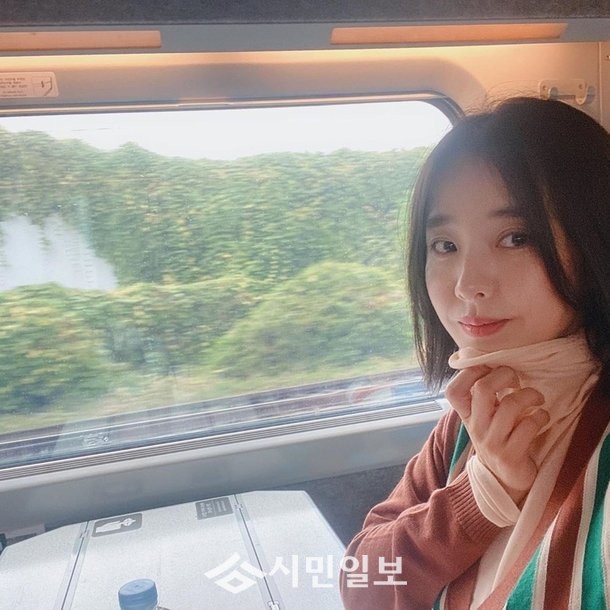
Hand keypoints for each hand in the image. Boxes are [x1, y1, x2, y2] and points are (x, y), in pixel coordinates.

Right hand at [445, 365, 547, 504]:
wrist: (503, 480)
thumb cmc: (497, 438)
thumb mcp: (483, 417)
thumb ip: (483, 395)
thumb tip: (492, 361)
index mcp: (466, 415)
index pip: (454, 391)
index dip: (470, 373)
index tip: (490, 368)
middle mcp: (476, 427)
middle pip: (482, 390)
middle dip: (504, 376)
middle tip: (516, 380)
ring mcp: (492, 442)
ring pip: (510, 405)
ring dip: (530, 395)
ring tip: (537, 399)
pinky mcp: (511, 455)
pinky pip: (529, 425)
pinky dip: (541, 416)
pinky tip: (541, 417)